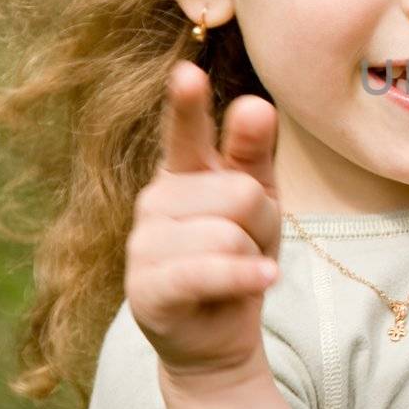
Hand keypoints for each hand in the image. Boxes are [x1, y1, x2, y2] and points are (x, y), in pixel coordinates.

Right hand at [125, 60, 282, 384]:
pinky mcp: (146, 288)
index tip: (187, 74)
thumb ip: (254, 151)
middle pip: (240, 192)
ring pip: (228, 232)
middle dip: (263, 223)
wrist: (219, 334)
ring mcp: (144, 244)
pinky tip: (264, 278)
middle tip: (250, 246)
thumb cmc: (240, 253)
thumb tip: (256, 103)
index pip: (186, 131)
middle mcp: (156, 199)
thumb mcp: (258, 198)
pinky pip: (209, 271)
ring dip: (252, 257)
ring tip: (238, 271)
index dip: (188, 105)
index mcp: (182, 169)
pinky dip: (245, 277)